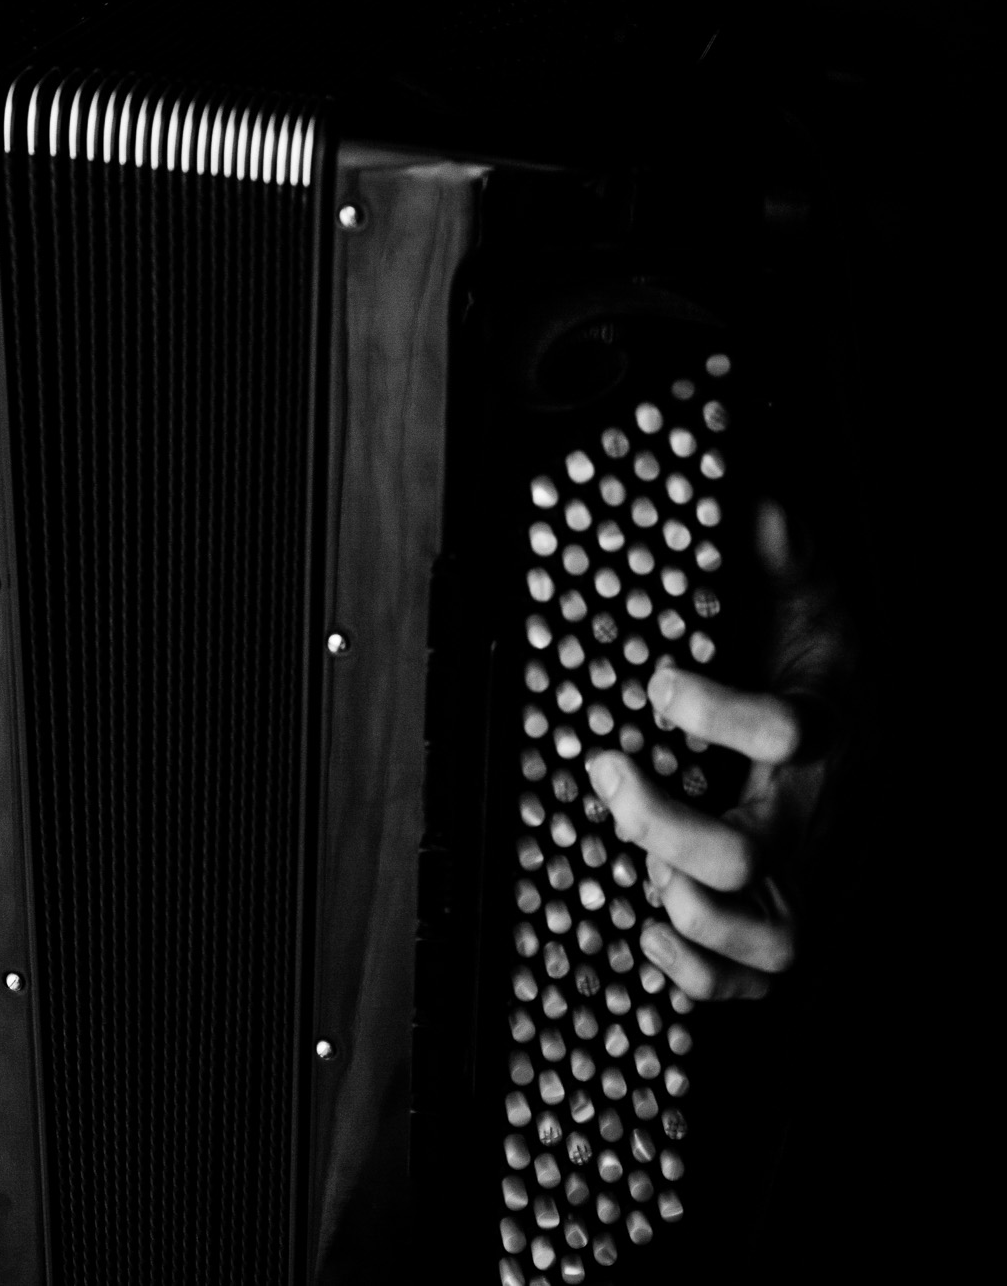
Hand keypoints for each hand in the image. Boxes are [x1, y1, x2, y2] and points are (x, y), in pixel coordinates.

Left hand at [585, 501, 844, 1003]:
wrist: (871, 712)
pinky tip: (651, 926)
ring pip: (774, 933)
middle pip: (758, 847)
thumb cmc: (819, 642)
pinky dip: (702, 974)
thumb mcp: (805, 577)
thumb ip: (776, 540)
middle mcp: (827, 808)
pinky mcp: (794, 912)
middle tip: (609, 769)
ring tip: (638, 855)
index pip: (792, 731)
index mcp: (834, 720)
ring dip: (689, 904)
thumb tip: (751, 500)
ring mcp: (817, 870)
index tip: (657, 680)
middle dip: (665, 820)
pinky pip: (762, 980)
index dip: (716, 712)